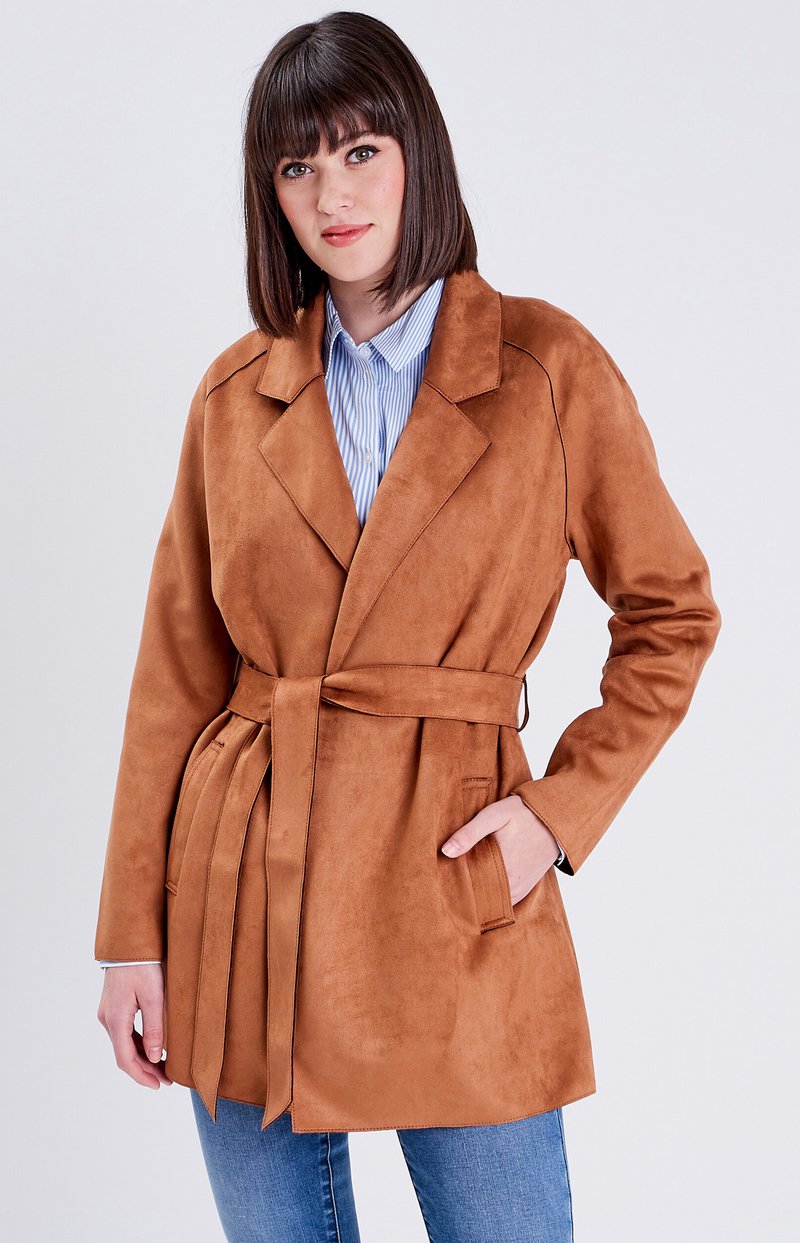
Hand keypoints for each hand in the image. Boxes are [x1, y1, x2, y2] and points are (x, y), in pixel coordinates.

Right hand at [97, 964, 172, 1089]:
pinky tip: (152, 1049)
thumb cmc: (143, 966)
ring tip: (163, 1068)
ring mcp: (108, 1013)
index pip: (125, 1059)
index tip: (159, 1085)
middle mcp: (108, 1019)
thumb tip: (155, 1057)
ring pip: (124, 1045)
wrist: (129, 943)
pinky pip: (124, 1033)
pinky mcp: (113, 1007)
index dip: (142, 1076)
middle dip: (145, 1070)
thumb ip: (154, 1028)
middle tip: (167, 1080)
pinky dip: (137, 1045)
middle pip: (124, 1054)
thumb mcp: (154, 996)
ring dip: (142, 1058)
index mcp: (116, 1019)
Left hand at [441, 793, 560, 905]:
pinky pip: (503, 901)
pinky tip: (479, 887)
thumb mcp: (494, 815)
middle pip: (478, 896)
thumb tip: (446, 852)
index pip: (468, 887)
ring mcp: (519, 889)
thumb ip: (470, 833)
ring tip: (460, 886)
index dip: (452, 886)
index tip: (440, 881)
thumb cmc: (523, 814)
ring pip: (490, 901)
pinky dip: (491, 897)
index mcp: (500, 868)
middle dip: (462, 892)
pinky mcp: (524, 889)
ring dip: (477, 896)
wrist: (555, 819)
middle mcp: (511, 884)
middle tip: (445, 885)